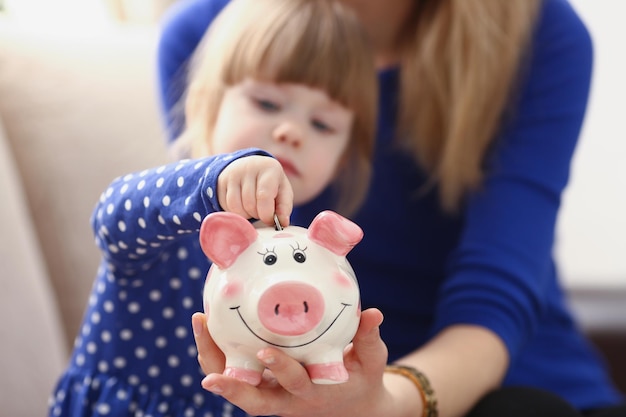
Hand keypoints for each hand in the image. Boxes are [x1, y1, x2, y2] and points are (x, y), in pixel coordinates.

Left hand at [194, 308, 391, 416]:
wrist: (351, 403)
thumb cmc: (362, 378)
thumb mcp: (372, 361)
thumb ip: (369, 338)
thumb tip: (374, 313)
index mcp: (314, 393)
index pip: (295, 384)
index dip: (281, 370)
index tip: (266, 351)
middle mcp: (287, 399)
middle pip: (252, 401)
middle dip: (229, 387)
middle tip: (207, 374)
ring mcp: (271, 394)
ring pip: (235, 386)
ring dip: (212, 361)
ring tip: (199, 324)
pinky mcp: (261, 385)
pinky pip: (234, 371)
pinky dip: (217, 352)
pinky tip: (207, 322)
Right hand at [217, 156, 292, 226]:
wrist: (251, 168)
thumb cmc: (271, 184)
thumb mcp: (283, 192)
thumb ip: (285, 207)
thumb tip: (283, 222)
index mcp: (269, 168)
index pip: (264, 196)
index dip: (267, 214)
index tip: (270, 220)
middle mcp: (250, 167)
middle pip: (250, 204)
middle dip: (257, 214)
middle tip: (262, 211)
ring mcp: (233, 173)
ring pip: (237, 207)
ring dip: (246, 215)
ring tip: (253, 209)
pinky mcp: (222, 181)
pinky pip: (227, 206)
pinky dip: (236, 213)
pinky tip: (242, 207)